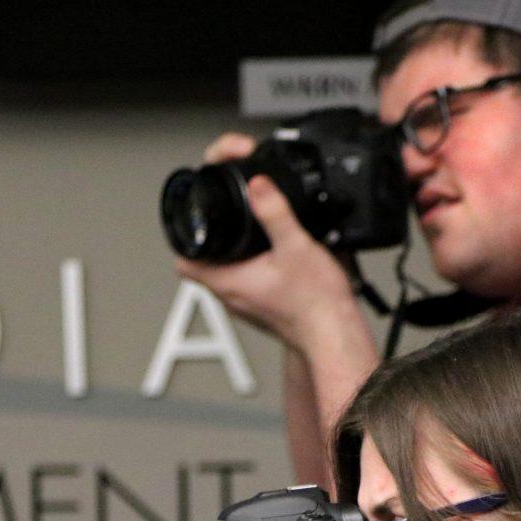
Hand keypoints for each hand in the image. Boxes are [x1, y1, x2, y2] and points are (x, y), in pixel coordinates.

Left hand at [174, 133, 359, 351]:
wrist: (336, 334)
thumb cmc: (315, 304)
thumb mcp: (295, 246)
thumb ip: (275, 212)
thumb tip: (258, 185)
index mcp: (227, 282)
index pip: (184, 263)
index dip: (188, 238)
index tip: (199, 220)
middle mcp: (231, 297)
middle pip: (205, 265)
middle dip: (214, 240)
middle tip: (228, 220)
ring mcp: (247, 306)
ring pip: (228, 274)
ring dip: (237, 254)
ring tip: (253, 236)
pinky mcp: (264, 309)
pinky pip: (249, 284)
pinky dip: (255, 268)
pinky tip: (275, 259)